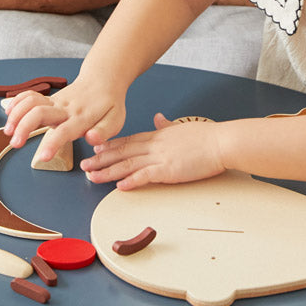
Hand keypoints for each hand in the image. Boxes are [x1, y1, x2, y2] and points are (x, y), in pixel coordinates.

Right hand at [2, 76, 126, 161]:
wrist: (103, 79)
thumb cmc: (109, 103)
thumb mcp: (116, 119)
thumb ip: (103, 131)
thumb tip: (91, 139)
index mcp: (81, 118)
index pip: (64, 131)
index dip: (52, 144)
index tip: (43, 157)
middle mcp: (65, 108)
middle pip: (39, 113)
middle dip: (23, 127)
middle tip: (15, 143)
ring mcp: (55, 102)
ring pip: (30, 103)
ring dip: (16, 116)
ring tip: (8, 131)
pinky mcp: (49, 99)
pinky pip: (29, 96)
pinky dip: (16, 102)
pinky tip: (9, 113)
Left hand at [81, 113, 226, 189]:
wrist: (221, 142)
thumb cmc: (207, 137)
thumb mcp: (182, 126)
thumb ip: (167, 125)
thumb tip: (159, 118)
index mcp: (158, 136)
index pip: (128, 141)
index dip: (110, 146)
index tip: (96, 150)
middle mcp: (155, 145)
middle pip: (122, 152)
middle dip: (101, 160)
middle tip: (84, 166)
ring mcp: (161, 157)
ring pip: (128, 164)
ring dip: (108, 172)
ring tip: (93, 177)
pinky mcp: (169, 170)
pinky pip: (146, 176)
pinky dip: (132, 181)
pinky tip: (119, 186)